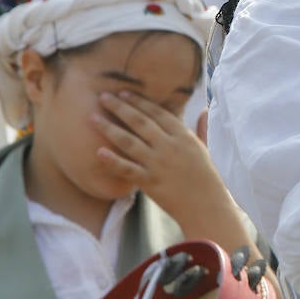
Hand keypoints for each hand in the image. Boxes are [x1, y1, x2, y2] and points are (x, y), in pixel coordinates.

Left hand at [92, 92, 240, 228]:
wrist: (206, 205)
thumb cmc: (207, 177)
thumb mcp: (206, 147)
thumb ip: (202, 127)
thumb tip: (203, 109)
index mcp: (183, 136)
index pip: (158, 113)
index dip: (140, 101)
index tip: (124, 93)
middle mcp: (169, 146)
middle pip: (140, 122)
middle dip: (120, 107)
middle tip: (103, 96)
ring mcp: (158, 164)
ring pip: (129, 142)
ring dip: (109, 128)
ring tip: (93, 118)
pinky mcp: (150, 182)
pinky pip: (127, 169)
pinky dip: (112, 161)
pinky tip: (98, 152)